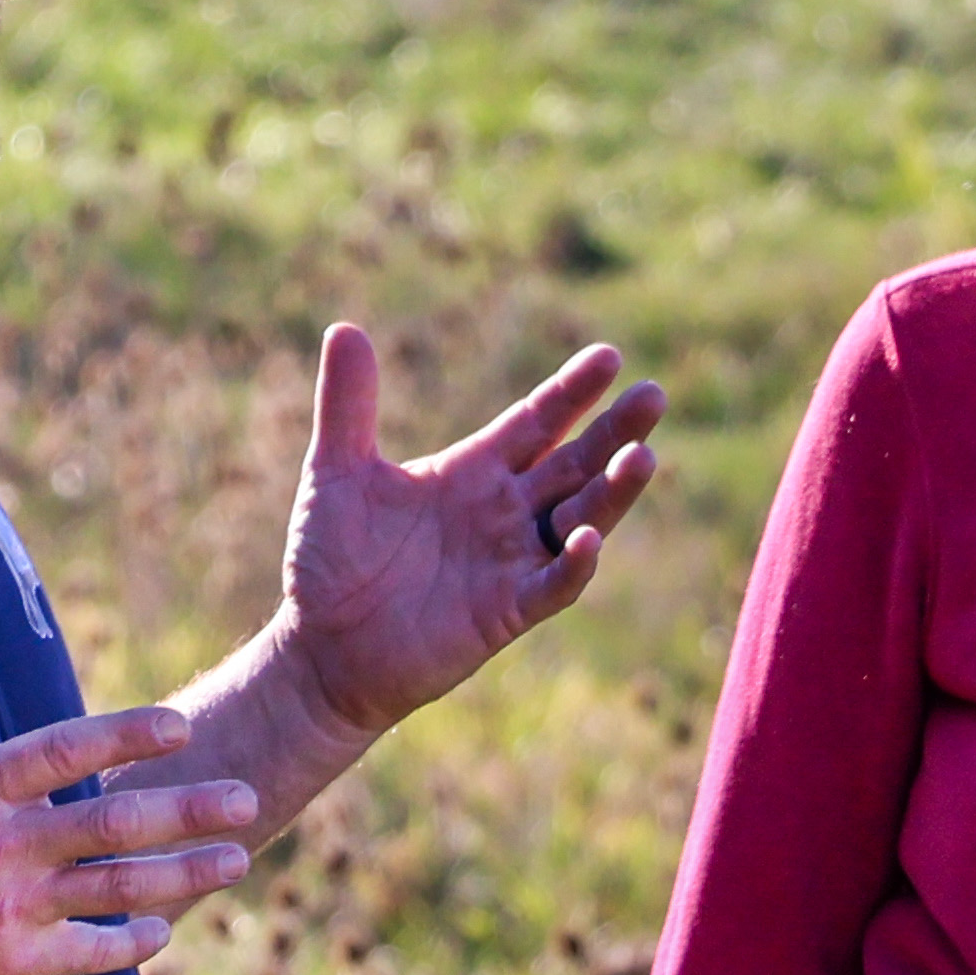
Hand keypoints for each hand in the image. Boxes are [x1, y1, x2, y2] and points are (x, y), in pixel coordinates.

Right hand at [0, 618, 259, 974]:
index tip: (182, 724)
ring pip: (114, 888)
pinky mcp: (9, 960)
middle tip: (246, 800)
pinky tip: (165, 930)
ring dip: (182, 876)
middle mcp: (0, 844)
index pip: (64, 750)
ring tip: (236, 862)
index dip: (125, 734)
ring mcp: (9, 906)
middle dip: (186, 812)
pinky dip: (129, 944)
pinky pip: (86, 954)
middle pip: (110, 824)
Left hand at [267, 328, 668, 757]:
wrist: (321, 646)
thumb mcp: (338, 473)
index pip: (538, 421)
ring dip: (613, 491)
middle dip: (616, 431)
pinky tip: (588, 538)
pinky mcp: (505, 611)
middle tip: (653, 396)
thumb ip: (348, 406)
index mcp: (474, 470)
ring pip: (581, 519)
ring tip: (643, 456)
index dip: (574, 391)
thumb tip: (343, 328)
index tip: (609, 356)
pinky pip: (553, 585)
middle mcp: (504, 511)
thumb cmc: (331, 559)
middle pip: (576, 463)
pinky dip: (575, 564)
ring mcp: (510, 561)